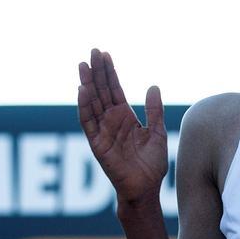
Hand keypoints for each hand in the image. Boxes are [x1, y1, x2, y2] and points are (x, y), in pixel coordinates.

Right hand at [77, 48, 167, 203]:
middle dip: (97, 71)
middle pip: (101, 91)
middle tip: (92, 51)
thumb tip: (153, 86)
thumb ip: (154, 111)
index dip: (110, 72)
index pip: (114, 89)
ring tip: (84, 65)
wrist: (146, 187)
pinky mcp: (96, 143)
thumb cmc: (151, 164)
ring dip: (87, 84)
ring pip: (92, 102)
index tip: (105, 54)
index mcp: (125, 117)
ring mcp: (102, 131)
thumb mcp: (157, 132)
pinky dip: (84, 106)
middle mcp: (111, 121)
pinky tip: (82, 90)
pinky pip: (88, 122)